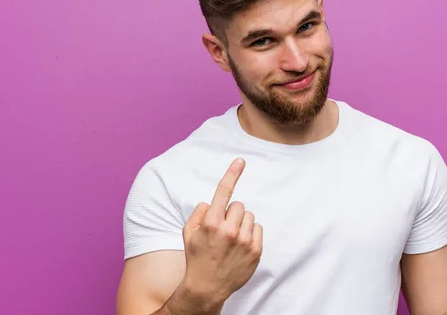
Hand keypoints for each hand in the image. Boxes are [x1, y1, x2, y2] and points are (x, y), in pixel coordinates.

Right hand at [180, 158, 262, 308]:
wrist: (207, 287)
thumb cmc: (196, 257)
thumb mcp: (188, 233)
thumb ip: (199, 213)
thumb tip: (212, 203)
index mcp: (211, 223)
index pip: (223, 192)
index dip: (232, 174)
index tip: (241, 161)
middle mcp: (229, 230)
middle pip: (238, 205)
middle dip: (231, 213)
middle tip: (223, 229)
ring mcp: (244, 241)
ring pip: (249, 216)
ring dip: (241, 223)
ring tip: (231, 239)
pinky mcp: (256, 250)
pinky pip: (257, 229)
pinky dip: (250, 233)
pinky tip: (239, 245)